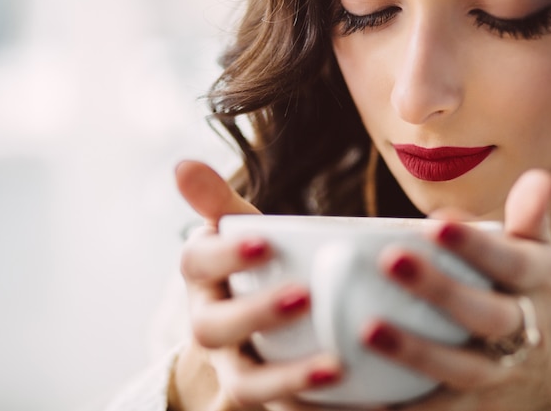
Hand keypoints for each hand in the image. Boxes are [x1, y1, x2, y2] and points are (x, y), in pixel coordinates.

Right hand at [170, 161, 341, 410]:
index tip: (265, 242)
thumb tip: (182, 164)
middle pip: (212, 328)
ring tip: (336, 366)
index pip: (196, 262)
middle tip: (305, 295)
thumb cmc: (255, 270)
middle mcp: (210, 325)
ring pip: (245, 382)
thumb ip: (221, 204)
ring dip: (287, 377)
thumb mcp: (242, 235)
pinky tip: (367, 401)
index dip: (224, 255)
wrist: (254, 331)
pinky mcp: (265, 397)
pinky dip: (316, 409)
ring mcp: (235, 367)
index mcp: (204, 280)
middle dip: (255, 313)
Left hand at [363, 170, 550, 410]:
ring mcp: (498, 375)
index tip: (436, 224)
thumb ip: (530, 221)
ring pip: (458, 366)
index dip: (474, 245)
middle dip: (440, 289)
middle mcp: (523, 331)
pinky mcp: (473, 409)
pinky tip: (360, 393)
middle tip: (391, 260)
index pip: (508, 261)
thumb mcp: (539, 261)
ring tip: (368, 329)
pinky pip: (433, 409)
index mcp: (535, 283)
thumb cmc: (530, 302)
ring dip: (414, 350)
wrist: (550, 383)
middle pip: (483, 314)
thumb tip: (536, 176)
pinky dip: (399, 406)